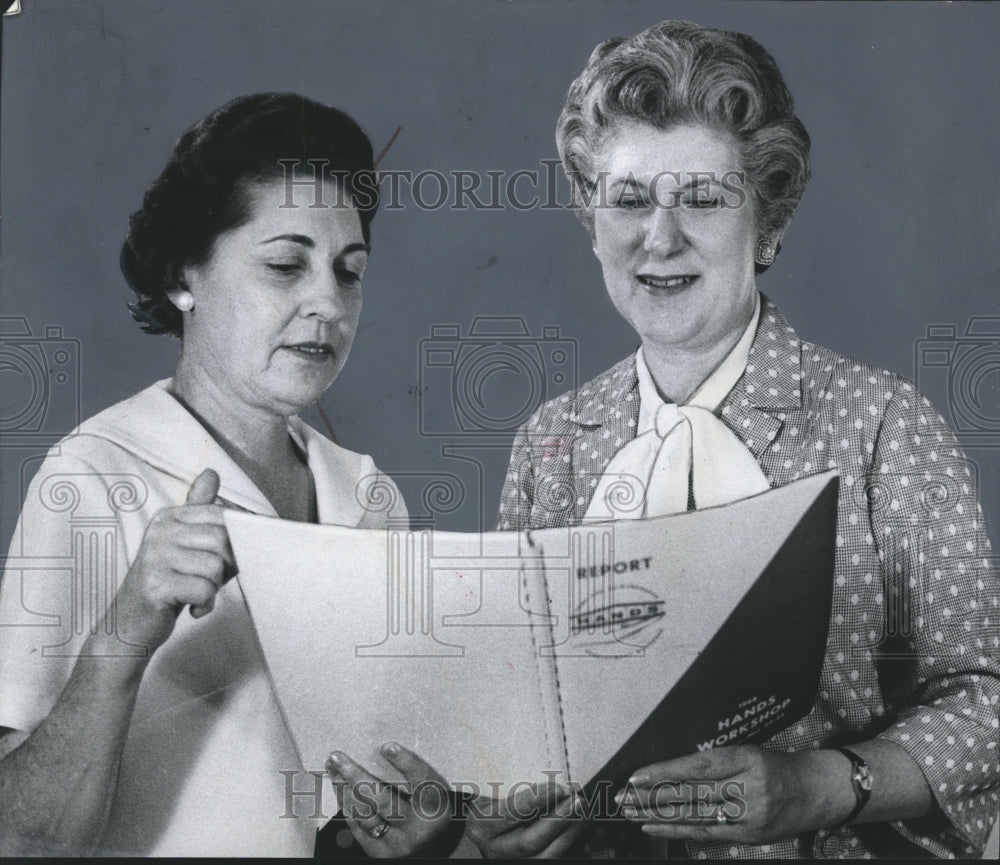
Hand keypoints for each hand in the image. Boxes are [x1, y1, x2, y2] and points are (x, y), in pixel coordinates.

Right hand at [111, 469, 233, 650]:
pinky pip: (204, 590)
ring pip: (216, 567)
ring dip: (215, 588)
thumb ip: (198, 510)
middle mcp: (160, 532)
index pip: (223, 516)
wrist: (129, 626)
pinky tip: (192, 608)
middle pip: (223, 540)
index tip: (226, 559)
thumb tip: (211, 474)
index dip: (236, 540)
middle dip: (227, 566)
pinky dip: (205, 604)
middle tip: (211, 581)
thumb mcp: (183, 543)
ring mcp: (155, 557)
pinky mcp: (155, 585)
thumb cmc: (166, 583)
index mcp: (169, 517)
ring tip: (197, 593)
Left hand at [327, 743, 460, 857]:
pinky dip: (347, 805)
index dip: (405, 762)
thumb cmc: (429, 811)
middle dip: (356, 776)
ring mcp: (397, 844)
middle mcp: (417, 829)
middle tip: (338, 758)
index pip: (422, 781)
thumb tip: (382, 747)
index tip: (387, 747)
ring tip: (335, 770)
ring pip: (364, 814)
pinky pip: (357, 826)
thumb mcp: (432, 792)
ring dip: (345, 789)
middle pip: (384, 800)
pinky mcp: (379, 853)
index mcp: (435, 808)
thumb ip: (414, 774)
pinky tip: (341, 788)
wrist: (432, 847)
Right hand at [465, 780, 584, 857]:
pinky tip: (579, 822)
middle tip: (575, 799)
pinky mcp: (528, 863)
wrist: (487, 827)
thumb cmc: (492, 803)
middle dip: (558, 820)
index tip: (558, 788)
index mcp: (482, 825)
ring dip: (569, 832)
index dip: (537, 800)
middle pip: (530, 840)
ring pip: (545, 855)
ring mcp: (511, 860)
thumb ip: (518, 792)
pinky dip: (569, 839)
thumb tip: (551, 788)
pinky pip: (552, 856)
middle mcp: (494, 848)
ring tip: (581, 809)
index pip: (511, 813)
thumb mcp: (494, 792)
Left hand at [619, 745, 843, 844]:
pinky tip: (654, 828)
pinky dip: (677, 831)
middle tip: (624, 797)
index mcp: (746, 758)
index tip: (637, 776)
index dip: (664, 773)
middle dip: (653, 797)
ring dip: (659, 816)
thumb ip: (713, 762)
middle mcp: (749, 787)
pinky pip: (707, 834)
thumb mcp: (746, 752)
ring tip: (631, 812)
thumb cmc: (774, 765)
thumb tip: (667, 771)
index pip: (696, 767)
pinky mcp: (751, 836)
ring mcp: (751, 815)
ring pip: (695, 816)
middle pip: (692, 794)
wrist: (816, 790)